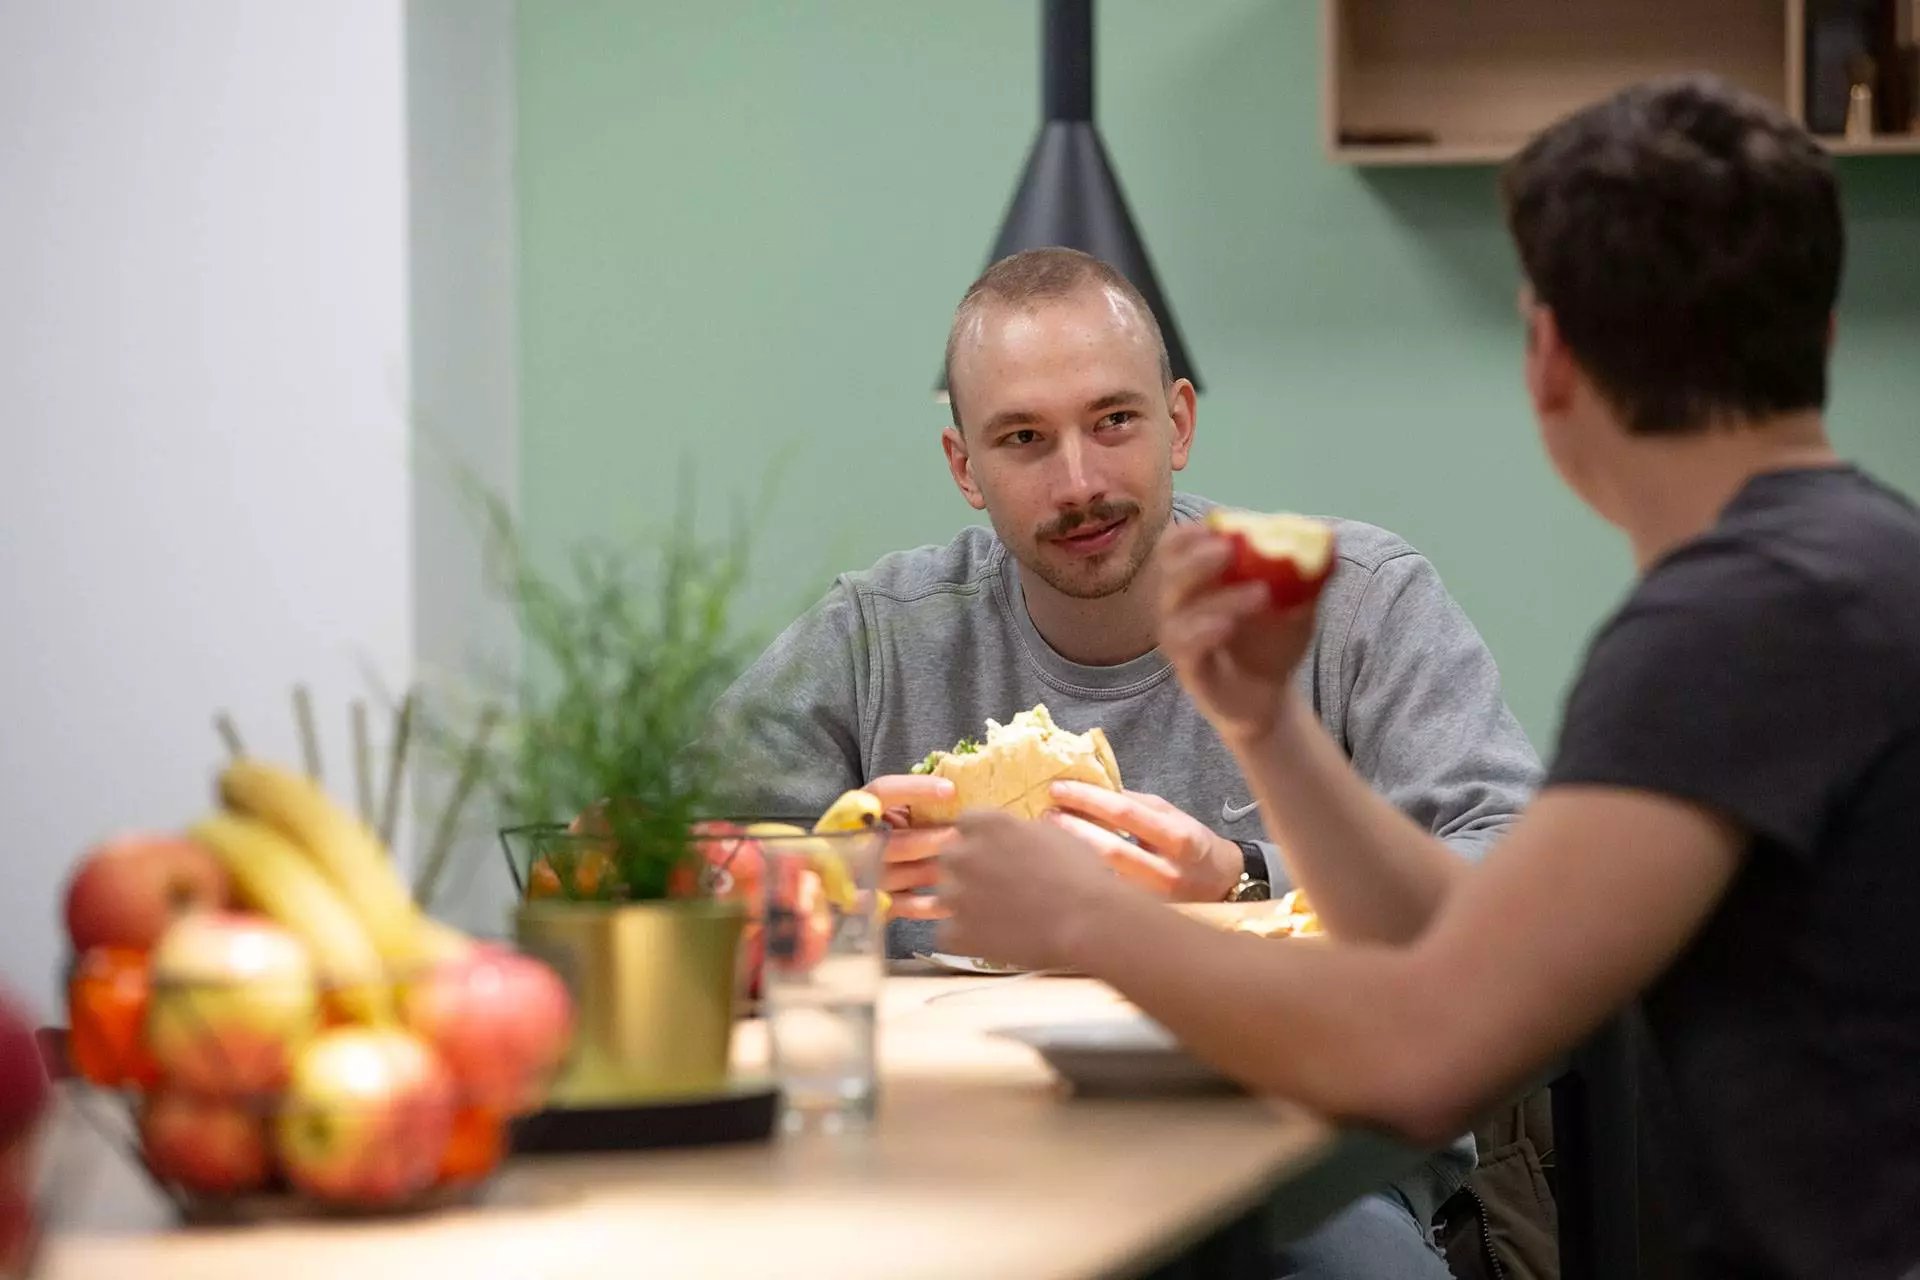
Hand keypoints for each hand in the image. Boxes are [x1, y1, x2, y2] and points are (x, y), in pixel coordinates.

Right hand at [864, 774, 958, 919]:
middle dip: (929, 840)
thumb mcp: (891, 811)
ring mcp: (860, 875)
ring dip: (932, 871)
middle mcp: (853, 841)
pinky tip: (953, 899)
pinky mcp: (870, 904)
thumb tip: (958, 792)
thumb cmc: (884, 832)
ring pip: (896, 875)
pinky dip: (928, 905)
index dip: (916, 789)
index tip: (951, 790)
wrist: (841, 872)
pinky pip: (900, 906)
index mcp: (857, 809)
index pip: (883, 791)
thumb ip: (913, 803)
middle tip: (962, 838)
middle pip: (891, 841)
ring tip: (965, 868)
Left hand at [938, 811, 1130, 969]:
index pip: (966, 823)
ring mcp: (956, 895)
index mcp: (987, 824)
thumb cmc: (1081, 874)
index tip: (994, 851)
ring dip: (964, 904)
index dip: (980, 838)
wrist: (1088, 921)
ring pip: (946, 896)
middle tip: (996, 886)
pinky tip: (991, 939)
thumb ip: (1020, 831)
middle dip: (968, 870)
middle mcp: (963, 855)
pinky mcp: (957, 933)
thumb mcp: (1054, 835)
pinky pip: (948, 933)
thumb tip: (1012, 836)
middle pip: (950, 858)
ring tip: (997, 917)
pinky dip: (965, 938)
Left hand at [1046, 781, 1242, 901]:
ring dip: (1070, 856)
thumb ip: (1134, 804)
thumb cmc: (1191, 843)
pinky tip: (1062, 867)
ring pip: (1103, 878)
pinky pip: (1105, 897)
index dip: (1087, 798)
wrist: (1222, 885)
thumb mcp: (1171, 816)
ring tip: (1046, 839)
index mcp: (1177, 837)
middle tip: (1045, 815)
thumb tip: (1090, 789)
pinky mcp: (1143, 920)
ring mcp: (1155, 901)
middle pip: (1108, 849)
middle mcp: (1167, 872)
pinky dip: (1081, 879)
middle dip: (1071, 829)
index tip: (1057, 788)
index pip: (1124, 812)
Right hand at [1155, 523, 1319, 744]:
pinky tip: (1227, 626)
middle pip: (1170, 574)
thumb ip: (1309, 577)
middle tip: (1229, 550)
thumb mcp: (1296, 607)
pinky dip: (1203, 632)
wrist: (1268, 697)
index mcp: (1198, 582)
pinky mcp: (1188, 670)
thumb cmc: (1271, 643)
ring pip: (1180, 612)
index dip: (1188, 534)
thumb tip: (1331, 540)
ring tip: (1260, 594)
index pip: (1174, 549)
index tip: (1215, 526)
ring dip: (1219, 597)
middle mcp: (1180, 606)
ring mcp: (1180, 639)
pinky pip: (1185, 647)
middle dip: (1198, 558)